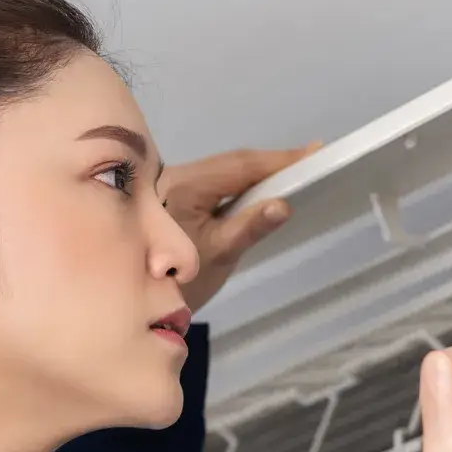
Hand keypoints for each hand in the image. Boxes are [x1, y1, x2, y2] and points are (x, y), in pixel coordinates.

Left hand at [160, 145, 319, 313]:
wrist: (139, 298)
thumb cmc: (179, 280)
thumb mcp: (219, 255)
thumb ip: (250, 227)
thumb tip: (283, 205)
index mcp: (186, 186)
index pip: (239, 165)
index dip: (277, 160)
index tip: (312, 153)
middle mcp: (178, 175)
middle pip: (233, 162)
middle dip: (272, 163)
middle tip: (312, 159)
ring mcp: (176, 183)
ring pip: (226, 170)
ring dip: (259, 171)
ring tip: (295, 170)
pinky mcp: (179, 194)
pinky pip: (218, 180)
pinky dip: (243, 182)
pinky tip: (263, 186)